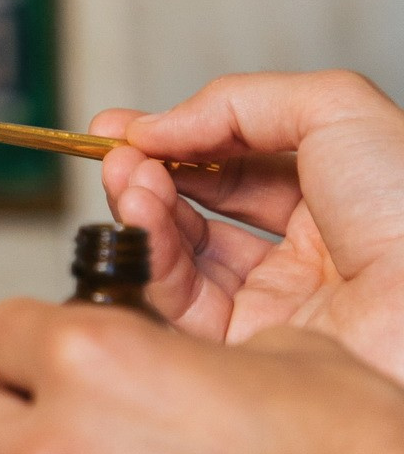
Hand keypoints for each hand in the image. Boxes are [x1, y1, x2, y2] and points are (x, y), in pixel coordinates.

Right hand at [92, 70, 403, 382]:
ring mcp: (278, 305)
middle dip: (149, 176)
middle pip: (199, 212)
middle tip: (118, 155)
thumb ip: (237, 102)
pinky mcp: (252, 352)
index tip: (122, 130)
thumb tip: (159, 123)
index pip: (235, 166)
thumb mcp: (334, 110)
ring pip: (183, 258)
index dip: (177, 144)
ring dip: (143, 210)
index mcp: (336, 194)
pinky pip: (181, 306)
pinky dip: (150, 256)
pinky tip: (141, 215)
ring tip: (128, 178)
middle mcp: (306, 254)